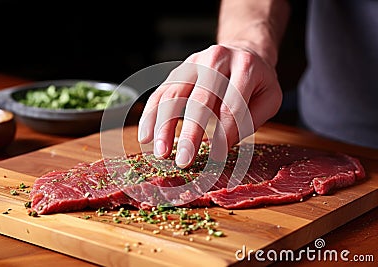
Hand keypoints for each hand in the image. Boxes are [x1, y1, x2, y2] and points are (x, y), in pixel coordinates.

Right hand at [138, 44, 281, 167]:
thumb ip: (250, 120)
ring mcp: (193, 63)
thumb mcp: (268, 98)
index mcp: (245, 66)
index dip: (224, 133)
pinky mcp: (177, 71)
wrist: (242, 51)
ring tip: (161, 153)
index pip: (232, 105)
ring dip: (164, 126)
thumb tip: (222, 144)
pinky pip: (160, 93)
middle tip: (184, 160)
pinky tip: (146, 136)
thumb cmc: (256, 82)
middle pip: (200, 99)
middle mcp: (216, 60)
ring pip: (173, 95)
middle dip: (191, 133)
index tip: (218, 157)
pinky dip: (151, 115)